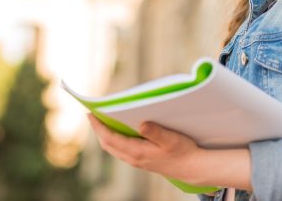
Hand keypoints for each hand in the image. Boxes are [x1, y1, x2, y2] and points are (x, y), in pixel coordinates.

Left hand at [87, 114, 203, 183]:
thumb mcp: (171, 139)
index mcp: (138, 152)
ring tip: (102, 121)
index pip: (110, 139)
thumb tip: (141, 124)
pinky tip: (118, 132)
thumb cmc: (183, 151)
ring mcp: (137, 161)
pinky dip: (114, 140)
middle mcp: (134, 158)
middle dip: (98, 130)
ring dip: (105, 136)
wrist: (191, 168)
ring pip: (113, 149)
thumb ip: (156, 132)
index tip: (90, 114)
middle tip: (92, 115)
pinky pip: (121, 151)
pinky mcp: (141, 161)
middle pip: (107, 145)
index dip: (98, 127)